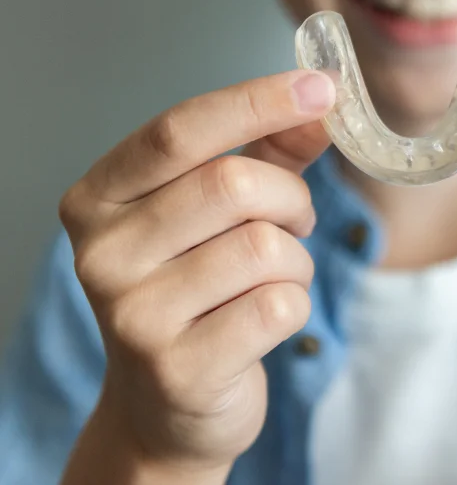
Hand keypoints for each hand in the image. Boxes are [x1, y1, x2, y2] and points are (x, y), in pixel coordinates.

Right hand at [58, 70, 335, 477]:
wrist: (166, 404)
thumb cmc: (197, 284)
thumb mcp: (218, 209)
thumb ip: (269, 150)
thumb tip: (320, 102)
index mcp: (100, 196)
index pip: (181, 129)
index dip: (258, 101)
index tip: (321, 86)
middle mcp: (101, 252)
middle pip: (232, 184)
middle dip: (290, 197)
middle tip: (295, 217)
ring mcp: (133, 315)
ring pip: (265, 247)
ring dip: (295, 257)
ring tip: (273, 275)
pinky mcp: (179, 369)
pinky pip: (279, 305)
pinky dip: (296, 302)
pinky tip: (265, 317)